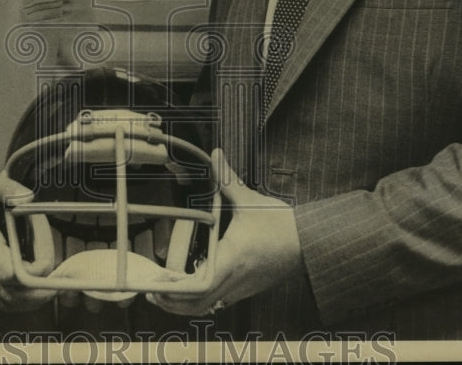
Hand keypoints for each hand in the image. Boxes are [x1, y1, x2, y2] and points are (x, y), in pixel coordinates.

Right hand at [0, 170, 54, 310]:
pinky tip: (35, 284)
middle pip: (16, 292)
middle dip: (43, 284)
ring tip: (51, 278)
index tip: (47, 248)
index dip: (36, 264)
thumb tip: (28, 197)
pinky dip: (24, 299)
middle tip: (60, 270)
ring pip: (11, 303)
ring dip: (36, 296)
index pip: (10, 271)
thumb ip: (6, 187)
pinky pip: (3, 302)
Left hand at [148, 149, 302, 315]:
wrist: (310, 242)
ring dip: (185, 305)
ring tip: (166, 292)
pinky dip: (201, 300)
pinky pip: (219, 301)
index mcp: (232, 258)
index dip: (175, 292)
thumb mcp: (250, 200)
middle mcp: (235, 279)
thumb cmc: (281, 222)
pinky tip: (191, 287)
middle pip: (198, 305)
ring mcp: (242, 288)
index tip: (155, 287)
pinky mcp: (248, 288)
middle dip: (172, 303)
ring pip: (208, 306)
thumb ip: (227, 179)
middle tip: (151, 292)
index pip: (199, 286)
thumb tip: (215, 154)